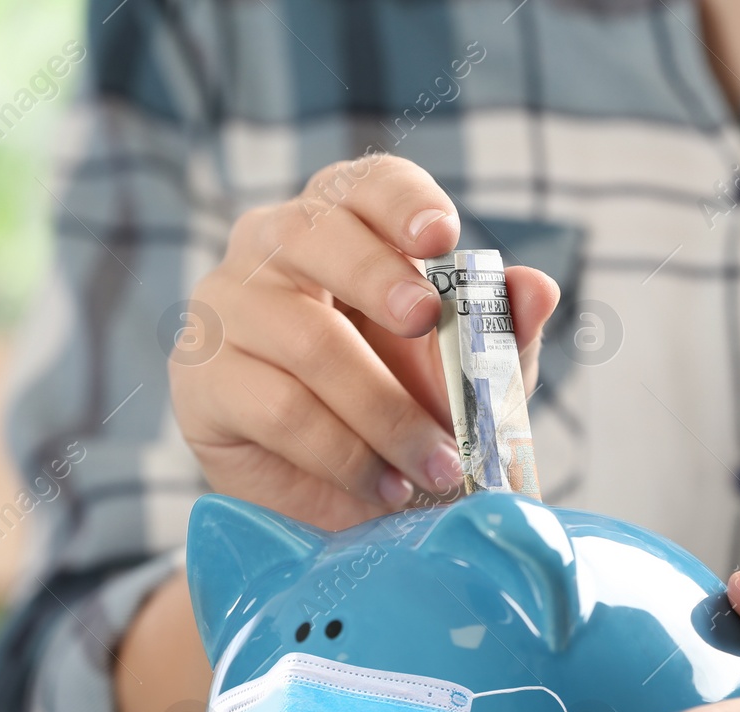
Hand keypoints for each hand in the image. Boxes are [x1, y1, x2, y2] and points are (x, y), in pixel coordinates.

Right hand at [169, 154, 559, 530]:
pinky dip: (344, 454)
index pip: (365, 183)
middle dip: (378, 277)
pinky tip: (381, 484)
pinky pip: (279, 409)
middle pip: (314, 233)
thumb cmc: (401, 412)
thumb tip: (538, 289)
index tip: (441, 237)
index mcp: (341, 224)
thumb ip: (501, 334)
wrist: (342, 499)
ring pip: (307, 341)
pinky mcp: (201, 382)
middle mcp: (270, 248)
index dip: (402, 201)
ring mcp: (224, 310)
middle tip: (427, 321)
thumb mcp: (468, 379)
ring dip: (384, 411)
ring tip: (436, 465)